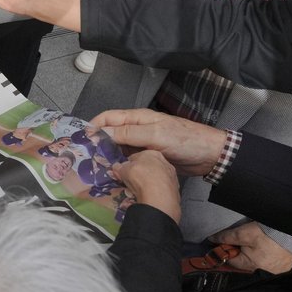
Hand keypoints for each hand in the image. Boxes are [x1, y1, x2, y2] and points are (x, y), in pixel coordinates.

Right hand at [90, 108, 226, 176]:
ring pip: (118, 148)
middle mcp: (137, 129)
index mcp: (138, 118)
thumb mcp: (154, 135)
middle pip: (111, 133)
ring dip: (108, 155)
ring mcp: (143, 144)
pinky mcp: (148, 157)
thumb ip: (127, 133)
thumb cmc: (184, 141)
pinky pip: (128, 159)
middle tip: (85, 158)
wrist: (209, 156)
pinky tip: (113, 174)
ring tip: (96, 168)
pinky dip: (120, 164)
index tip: (82, 141)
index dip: (94, 127)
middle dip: (98, 143)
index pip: (108, 118)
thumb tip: (101, 133)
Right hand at [111, 150, 180, 223]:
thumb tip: (116, 167)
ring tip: (139, 191)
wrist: (159, 195)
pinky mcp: (175, 188)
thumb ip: (119, 167)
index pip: (136, 156)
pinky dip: (155, 191)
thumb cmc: (141, 176)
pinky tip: (150, 196)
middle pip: (147, 166)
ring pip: (155, 177)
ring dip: (148, 183)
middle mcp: (163, 161)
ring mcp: (171, 174)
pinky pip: (160, 188)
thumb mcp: (124, 169)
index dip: (128, 164)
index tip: (123, 172)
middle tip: (131, 182)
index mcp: (151, 152)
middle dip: (139, 173)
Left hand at [209, 222, 291, 272]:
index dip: (225, 250)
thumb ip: (227, 237)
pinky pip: (268, 263)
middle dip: (240, 251)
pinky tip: (267, 247)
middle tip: (244, 239)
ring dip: (252, 253)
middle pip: (243, 262)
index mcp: (251, 266)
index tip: (226, 241)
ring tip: (257, 242)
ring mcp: (274, 271)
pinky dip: (265, 256)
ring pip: (255, 263)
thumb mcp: (244, 233)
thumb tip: (212, 239)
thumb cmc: (269, 234)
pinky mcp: (282, 267)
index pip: (230, 260)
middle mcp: (262, 272)